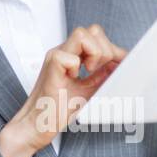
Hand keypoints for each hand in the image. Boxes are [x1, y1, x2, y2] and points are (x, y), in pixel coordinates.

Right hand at [0, 24, 126, 156]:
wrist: (36, 126)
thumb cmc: (57, 111)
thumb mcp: (88, 90)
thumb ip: (102, 76)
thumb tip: (120, 65)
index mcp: (72, 56)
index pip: (97, 37)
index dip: (113, 49)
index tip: (120, 66)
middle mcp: (63, 52)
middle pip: (93, 31)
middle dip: (105, 50)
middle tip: (98, 72)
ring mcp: (56, 57)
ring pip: (82, 34)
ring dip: (93, 54)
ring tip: (88, 73)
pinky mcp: (51, 67)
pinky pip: (68, 56)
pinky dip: (76, 67)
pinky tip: (73, 79)